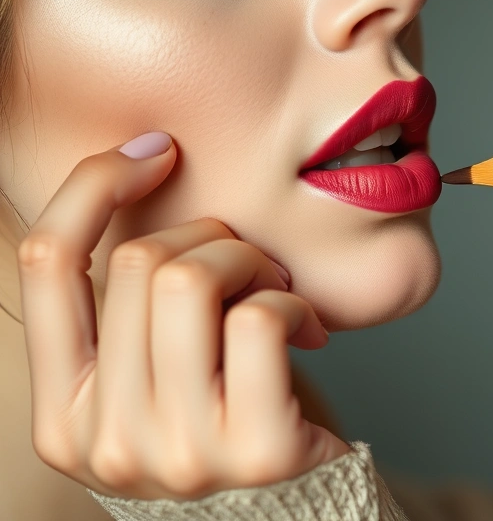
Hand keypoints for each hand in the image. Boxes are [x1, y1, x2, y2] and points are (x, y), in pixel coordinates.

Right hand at [18, 132, 347, 499]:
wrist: (300, 500)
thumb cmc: (229, 416)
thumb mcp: (154, 372)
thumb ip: (126, 311)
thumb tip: (134, 169)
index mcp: (61, 416)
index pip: (44, 264)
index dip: (93, 185)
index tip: (156, 151)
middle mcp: (105, 443)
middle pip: (138, 263)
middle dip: (212, 238)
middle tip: (252, 270)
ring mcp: (178, 454)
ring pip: (192, 279)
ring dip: (251, 264)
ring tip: (277, 294)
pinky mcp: (256, 452)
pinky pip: (259, 319)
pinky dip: (291, 304)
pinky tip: (305, 331)